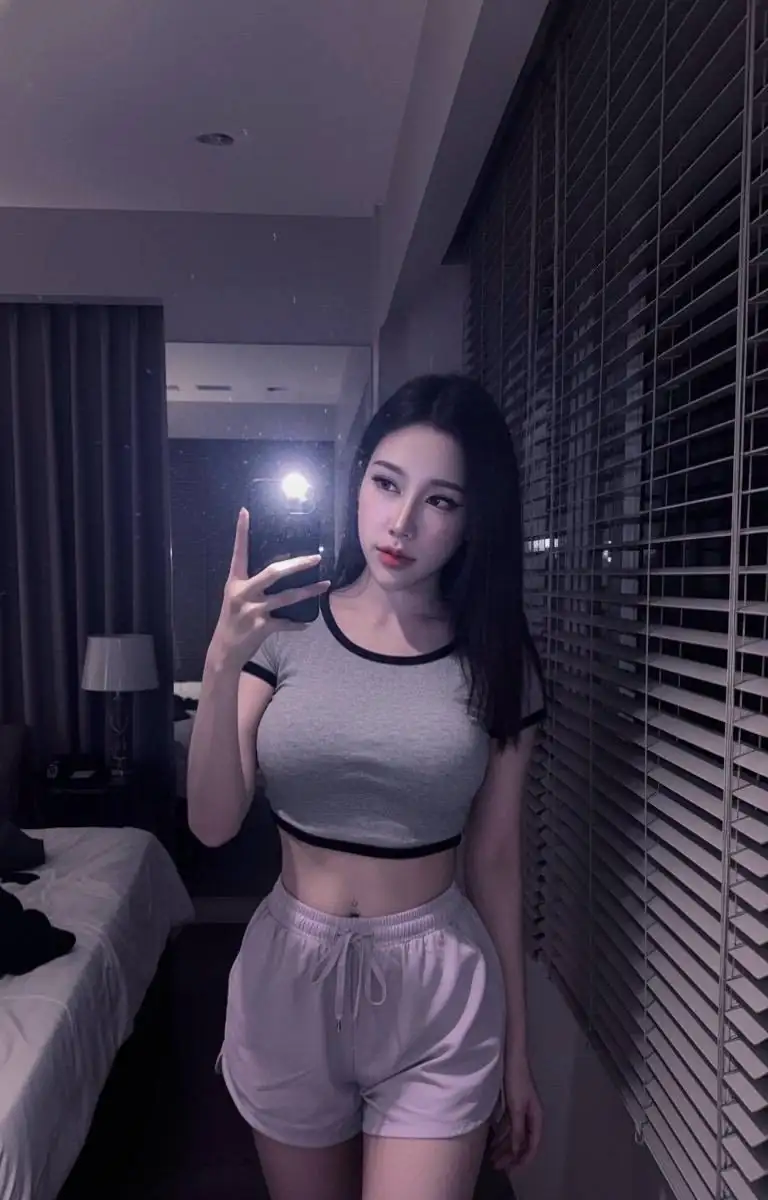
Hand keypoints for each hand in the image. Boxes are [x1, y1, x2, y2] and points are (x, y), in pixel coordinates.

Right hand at [208, 508, 329, 670]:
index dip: (241, 532)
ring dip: (309, 591)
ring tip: (326, 585)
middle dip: (298, 564)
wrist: (224, 651)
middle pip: (274, 572)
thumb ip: (251, 585)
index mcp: (235, 582)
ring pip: (287, 597)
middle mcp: (243, 593)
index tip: (245, 512)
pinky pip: (286, 622)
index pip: (238, 553)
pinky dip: (298, 624)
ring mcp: (253, 610)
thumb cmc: (233, 621)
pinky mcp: (262, 627)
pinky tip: (306, 624)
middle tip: (315, 558)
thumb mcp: (235, 598)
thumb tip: (278, 571)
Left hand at [489, 1052, 542, 1175]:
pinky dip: (501, 1134)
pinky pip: (508, 1125)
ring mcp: (521, 1110)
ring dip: (504, 1146)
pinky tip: (492, 1142)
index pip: (533, 1144)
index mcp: (536, 1117)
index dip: (524, 1159)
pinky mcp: (512, 1104)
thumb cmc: (516, 1081)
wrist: (511, 1057)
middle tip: (497, 1166)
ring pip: (514, 1134)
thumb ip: (518, 1129)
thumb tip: (517, 1150)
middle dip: (511, 1155)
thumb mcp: (516, 1107)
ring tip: (492, 1158)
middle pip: (522, 1141)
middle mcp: (531, 1116)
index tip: (512, 1171)